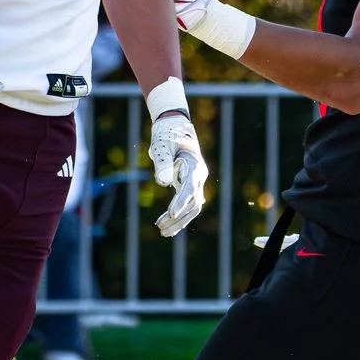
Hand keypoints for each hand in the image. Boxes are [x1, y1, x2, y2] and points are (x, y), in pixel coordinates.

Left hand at [148, 108, 210, 236]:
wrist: (174, 128)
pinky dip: (179, 218)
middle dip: (178, 218)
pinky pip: (187, 206)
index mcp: (195, 165)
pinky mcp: (189, 187)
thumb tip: (163, 182)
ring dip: (178, 221)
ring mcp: (196, 183)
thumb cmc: (167, 135)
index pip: (190, 187)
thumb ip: (163, 161)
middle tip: (161, 228)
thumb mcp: (162, 144)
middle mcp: (199, 176)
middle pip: (193, 203)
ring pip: (191, 208)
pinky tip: (169, 229)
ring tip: (162, 231)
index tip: (171, 213)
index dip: (181, 201)